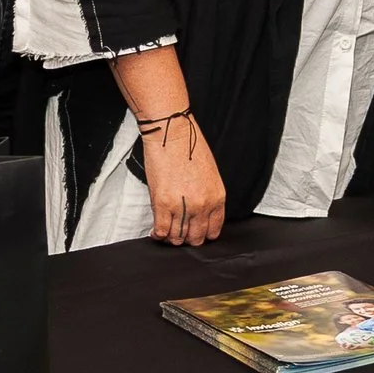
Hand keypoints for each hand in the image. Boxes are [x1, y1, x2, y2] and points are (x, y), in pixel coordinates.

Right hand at [142, 115, 226, 245]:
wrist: (172, 134)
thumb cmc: (190, 147)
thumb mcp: (209, 174)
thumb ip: (207, 195)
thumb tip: (199, 211)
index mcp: (217, 197)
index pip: (214, 229)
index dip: (204, 235)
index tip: (197, 233)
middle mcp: (202, 205)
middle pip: (196, 237)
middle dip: (188, 239)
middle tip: (180, 234)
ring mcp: (182, 206)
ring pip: (178, 238)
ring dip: (172, 238)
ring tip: (167, 232)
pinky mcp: (162, 204)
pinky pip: (162, 231)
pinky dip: (158, 235)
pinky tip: (156, 232)